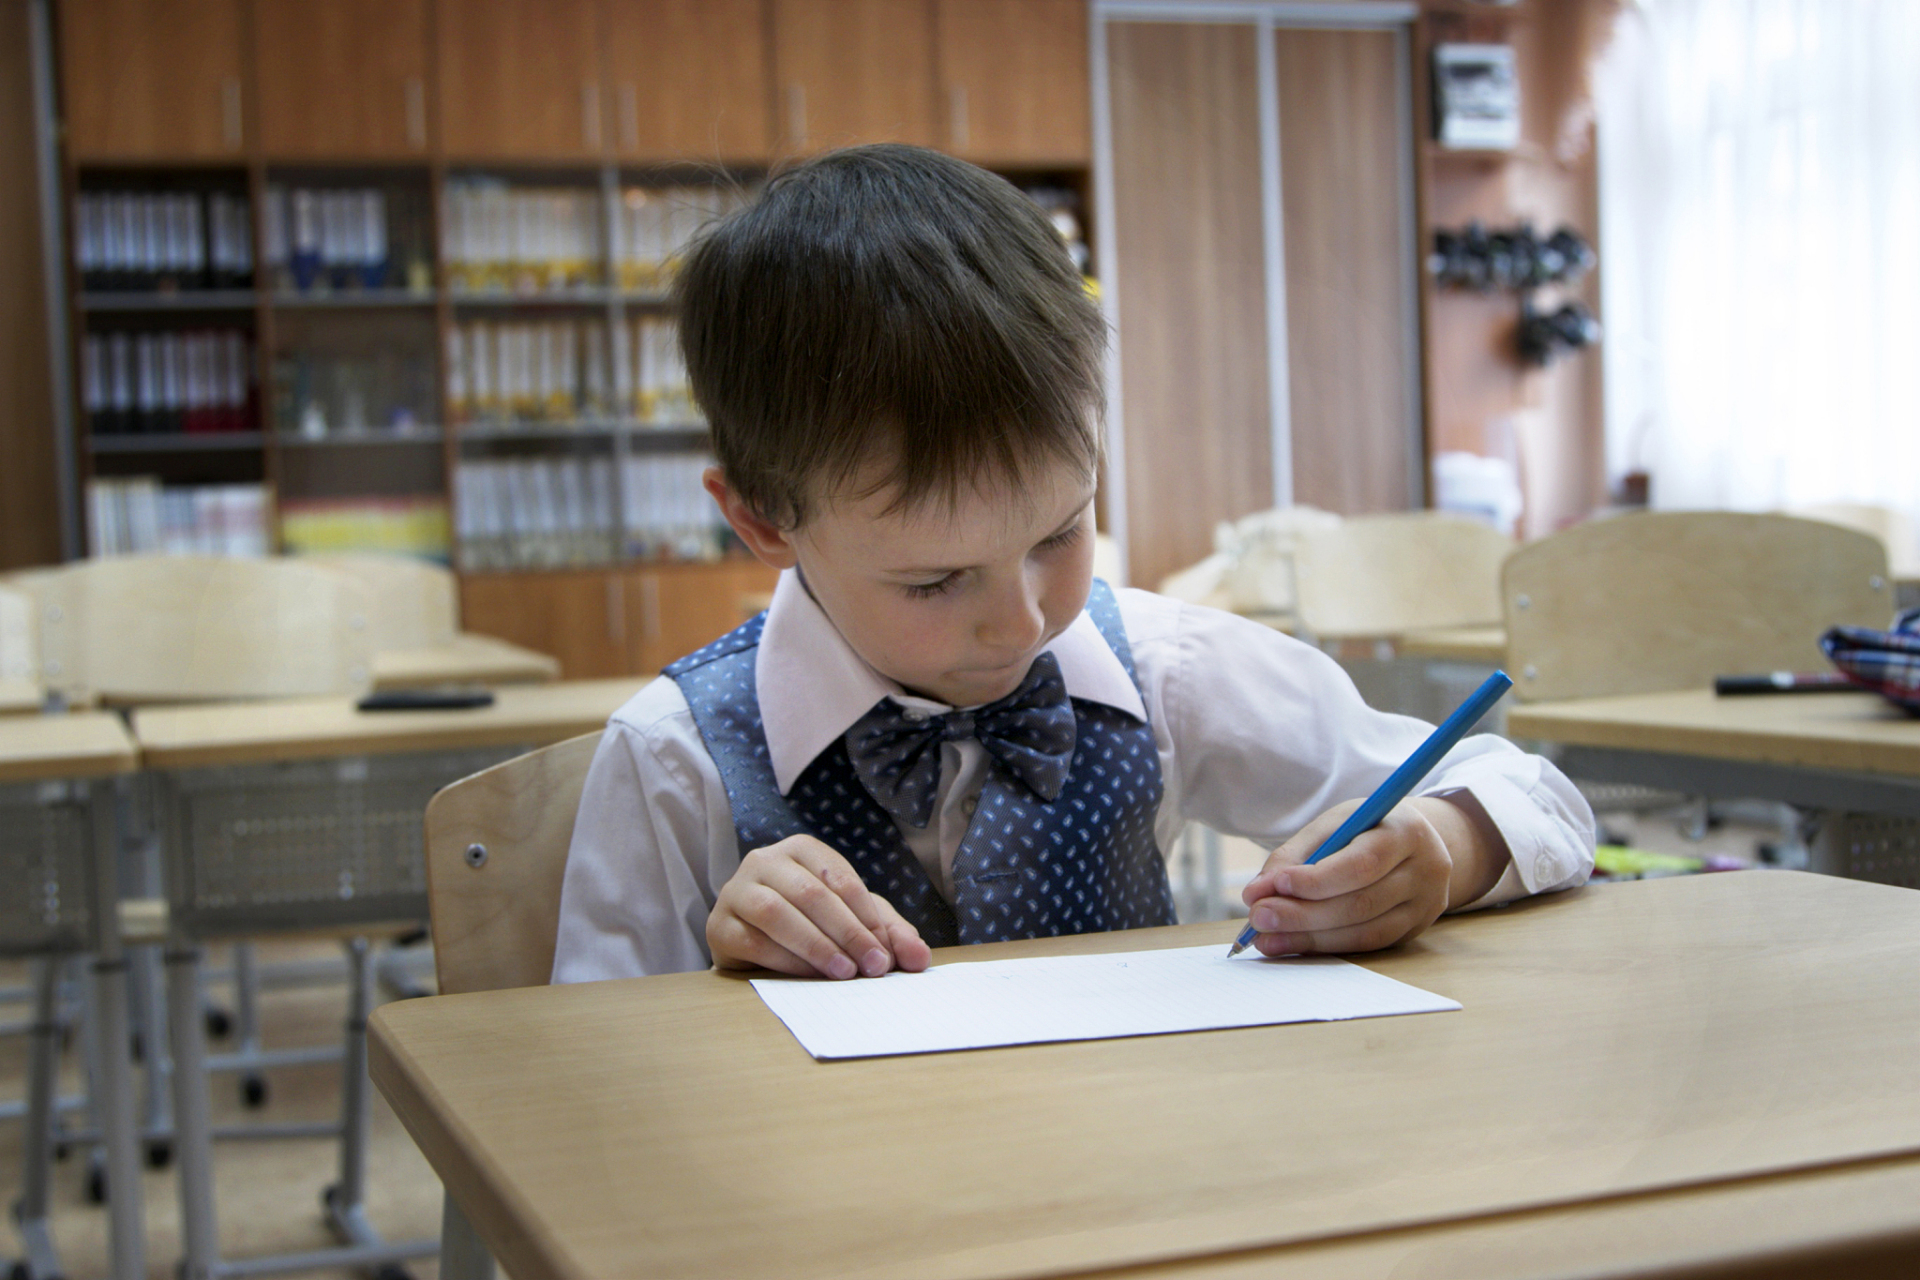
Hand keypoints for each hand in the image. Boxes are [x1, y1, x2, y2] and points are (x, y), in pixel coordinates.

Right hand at [707, 835, 931, 978]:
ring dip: (815, 945)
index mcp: (801, 849)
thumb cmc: (809, 924)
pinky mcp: (719, 925)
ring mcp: (736, 890)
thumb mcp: (853, 922)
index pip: (840, 877)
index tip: (887, 952)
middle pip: (811, 893)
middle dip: (848, 932)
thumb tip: (920, 960)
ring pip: (776, 912)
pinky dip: (784, 960)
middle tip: (874, 967)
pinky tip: (808, 976)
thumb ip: (888, 934)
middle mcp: (764, 861)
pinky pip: (752, 940)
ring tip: (843, 973)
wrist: (750, 943)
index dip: (867, 916)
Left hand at [1239, 798, 1460, 955]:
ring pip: (1364, 932)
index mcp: (1407, 831)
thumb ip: (1294, 855)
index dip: (1317, 879)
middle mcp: (1426, 871)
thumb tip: (1256, 893)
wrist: (1418, 842)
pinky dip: (1326, 947)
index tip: (1275, 885)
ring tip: (1266, 938)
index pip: (1362, 863)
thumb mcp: (1335, 824)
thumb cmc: (1367, 828)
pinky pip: (1367, 946)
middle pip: (1361, 903)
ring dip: (1309, 938)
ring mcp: (1426, 906)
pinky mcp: (1415, 931)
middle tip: (1258, 918)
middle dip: (1303, 914)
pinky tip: (1293, 944)